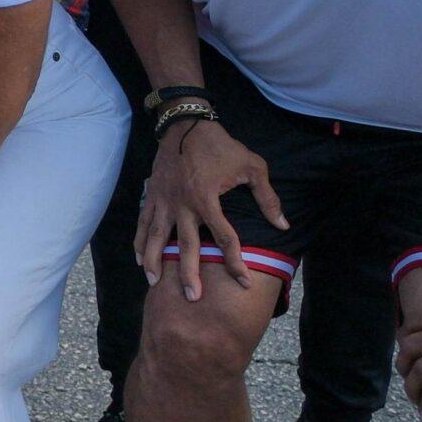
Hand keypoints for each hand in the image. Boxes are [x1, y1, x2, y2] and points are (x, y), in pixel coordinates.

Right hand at [135, 117, 288, 300]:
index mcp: (207, 199)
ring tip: (154, 283)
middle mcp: (182, 204)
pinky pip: (143, 222)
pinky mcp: (152, 195)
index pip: (224, 238)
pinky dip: (139, 241)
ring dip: (155, 261)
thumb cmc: (220, 146)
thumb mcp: (252, 166)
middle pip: (185, 245)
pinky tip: (139, 258)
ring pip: (155, 237)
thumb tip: (283, 225)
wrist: (185, 124)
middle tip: (193, 297)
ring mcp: (163, 200)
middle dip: (189, 273)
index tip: (244, 281)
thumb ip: (267, 198)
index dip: (236, 262)